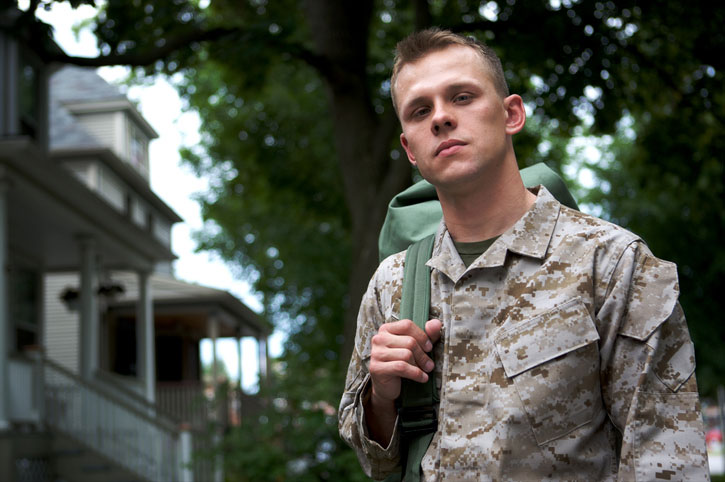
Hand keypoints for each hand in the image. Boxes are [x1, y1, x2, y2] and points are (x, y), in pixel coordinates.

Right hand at [364, 319, 441, 444]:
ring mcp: (376, 353)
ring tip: (425, 371)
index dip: (422, 336)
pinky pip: (402, 367)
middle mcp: (378, 338)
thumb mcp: (416, 347)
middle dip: (423, 354)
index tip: (429, 347)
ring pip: (407, 355)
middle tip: (429, 364)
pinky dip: (416, 373)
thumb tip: (436, 323)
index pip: (407, 325)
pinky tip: (422, 378)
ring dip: (420, 365)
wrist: (388, 386)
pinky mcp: (376, 368)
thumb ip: (427, 334)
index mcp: (386, 329)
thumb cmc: (402, 363)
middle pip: (409, 341)